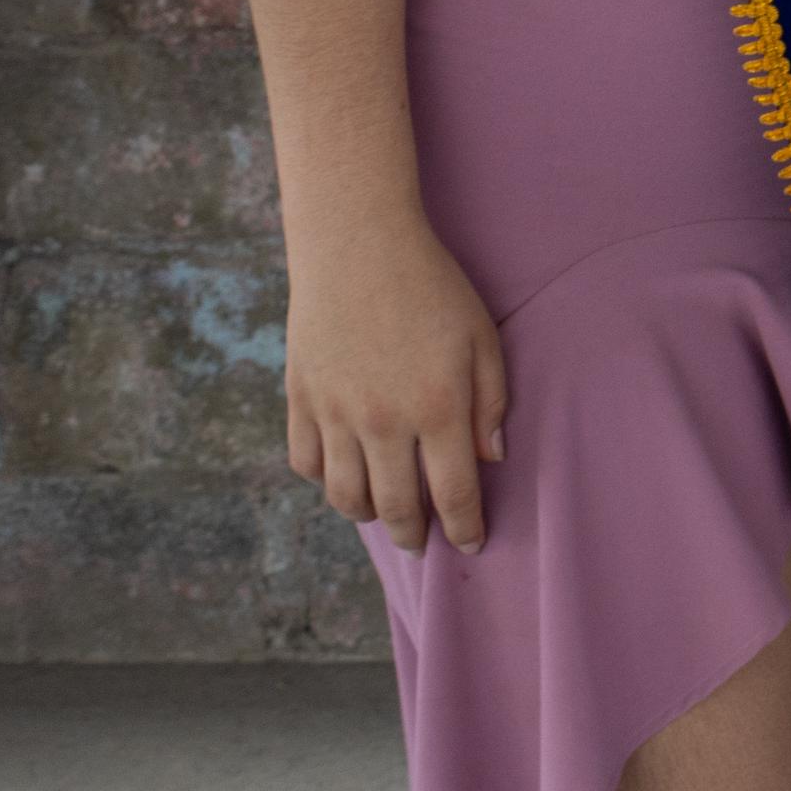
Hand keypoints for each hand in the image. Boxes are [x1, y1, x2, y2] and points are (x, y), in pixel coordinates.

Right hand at [283, 217, 507, 554]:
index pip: (453, 493)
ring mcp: (335, 415)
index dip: (465, 527)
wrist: (358, 246)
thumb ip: (491, 402)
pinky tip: (346, 476)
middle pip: (397, 507)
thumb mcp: (483, 338)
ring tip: (387, 516)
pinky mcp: (300, 400)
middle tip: (425, 543)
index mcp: (438, 408)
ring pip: (346, 497)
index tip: (473, 544)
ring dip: (369, 516)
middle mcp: (383, 422)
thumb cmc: (433, 287)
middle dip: (416, 535)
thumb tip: (490, 459)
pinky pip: (308, 464)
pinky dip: (326, 481)